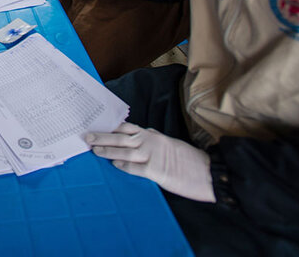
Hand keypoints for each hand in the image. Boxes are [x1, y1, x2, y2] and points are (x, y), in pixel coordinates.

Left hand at [87, 123, 215, 202]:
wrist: (210, 173)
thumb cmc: (191, 160)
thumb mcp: (172, 143)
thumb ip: (157, 137)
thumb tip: (146, 131)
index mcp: (154, 136)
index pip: (128, 128)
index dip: (111, 127)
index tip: (97, 125)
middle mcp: (151, 142)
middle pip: (121, 137)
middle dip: (103, 136)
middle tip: (88, 136)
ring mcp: (153, 156)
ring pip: (125, 151)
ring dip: (108, 150)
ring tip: (95, 150)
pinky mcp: (157, 171)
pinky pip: (136, 167)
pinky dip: (124, 165)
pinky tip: (114, 165)